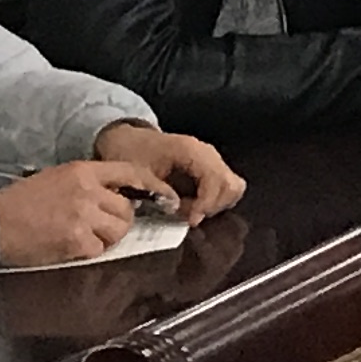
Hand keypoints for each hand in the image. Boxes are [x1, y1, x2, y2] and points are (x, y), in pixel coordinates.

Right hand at [0, 157, 177, 268]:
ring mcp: (83, 216)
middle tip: (99, 226)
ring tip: (82, 236)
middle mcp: (87, 191)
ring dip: (106, 238)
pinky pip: (98, 250)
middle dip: (119, 221)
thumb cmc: (19, 202)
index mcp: (82, 171)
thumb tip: (119, 194)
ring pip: (118, 230)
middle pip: (127, 208)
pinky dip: (88, 252)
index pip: (131, 173)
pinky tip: (69, 246)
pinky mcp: (75, 241)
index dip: (153, 187)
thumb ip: (88, 183)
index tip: (165, 197)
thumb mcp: (56, 179)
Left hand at [90, 121, 241, 222]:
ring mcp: (212, 160)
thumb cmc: (130, 154)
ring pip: (233, 187)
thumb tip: (177, 208)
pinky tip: (193, 205)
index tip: (190, 220)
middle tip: (186, 215)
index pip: (215, 179)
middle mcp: (208, 153)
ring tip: (188, 209)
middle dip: (210, 206)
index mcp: (191, 150)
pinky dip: (215, 201)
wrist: (127, 141)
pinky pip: (226, 188)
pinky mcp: (211, 168)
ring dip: (214, 204)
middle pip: (230, 185)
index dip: (206, 203)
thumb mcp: (137, 173)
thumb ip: (159, 191)